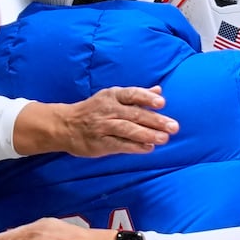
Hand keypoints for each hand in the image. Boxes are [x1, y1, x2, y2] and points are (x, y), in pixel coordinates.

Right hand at [14, 86, 179, 156]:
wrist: (65, 125)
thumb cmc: (95, 109)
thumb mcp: (113, 97)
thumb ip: (137, 95)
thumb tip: (159, 91)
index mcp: (112, 95)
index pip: (132, 94)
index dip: (147, 98)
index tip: (162, 103)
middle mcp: (108, 109)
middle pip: (134, 114)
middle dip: (156, 121)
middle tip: (173, 127)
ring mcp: (103, 127)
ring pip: (128, 130)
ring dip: (148, 135)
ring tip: (164, 139)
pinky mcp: (99, 143)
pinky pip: (120, 145)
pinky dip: (135, 147)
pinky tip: (148, 148)